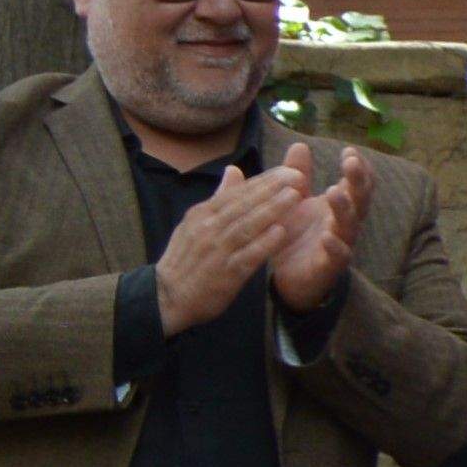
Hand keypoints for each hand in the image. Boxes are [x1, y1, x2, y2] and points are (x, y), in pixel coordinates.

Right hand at [152, 160, 314, 335]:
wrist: (168, 297)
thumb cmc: (188, 258)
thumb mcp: (197, 223)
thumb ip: (220, 198)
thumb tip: (233, 169)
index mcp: (203, 215)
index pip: (237, 193)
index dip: (264, 180)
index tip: (289, 169)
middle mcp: (208, 229)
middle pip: (243, 205)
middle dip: (272, 189)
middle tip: (298, 175)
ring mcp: (216, 251)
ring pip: (246, 226)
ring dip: (271, 210)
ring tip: (295, 196)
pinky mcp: (224, 274)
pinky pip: (246, 256)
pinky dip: (263, 244)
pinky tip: (282, 233)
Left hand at [261, 139, 368, 315]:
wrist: (290, 278)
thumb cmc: (296, 235)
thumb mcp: (293, 200)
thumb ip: (297, 175)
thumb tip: (299, 145)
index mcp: (338, 206)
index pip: (356, 183)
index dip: (358, 168)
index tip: (350, 150)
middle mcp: (344, 223)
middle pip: (359, 200)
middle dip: (357, 181)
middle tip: (351, 162)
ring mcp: (340, 244)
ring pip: (349, 225)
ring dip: (344, 208)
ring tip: (335, 191)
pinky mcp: (328, 266)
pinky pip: (338, 256)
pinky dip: (335, 247)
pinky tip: (327, 237)